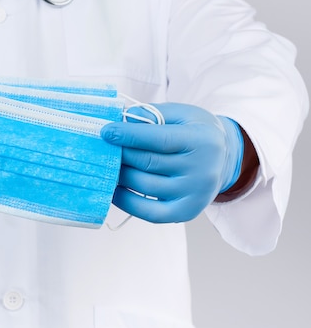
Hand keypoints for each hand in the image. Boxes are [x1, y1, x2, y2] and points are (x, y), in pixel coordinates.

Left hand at [100, 103, 242, 222]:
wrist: (224, 159)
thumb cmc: (195, 132)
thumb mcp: (181, 114)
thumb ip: (152, 115)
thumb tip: (119, 122)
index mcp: (202, 141)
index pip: (158, 139)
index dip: (128, 135)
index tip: (105, 131)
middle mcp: (201, 170)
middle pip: (148, 163)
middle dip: (121, 154)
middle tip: (102, 147)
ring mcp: (194, 194)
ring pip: (144, 185)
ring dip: (120, 175)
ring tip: (107, 165)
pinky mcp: (186, 212)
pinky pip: (148, 212)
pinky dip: (126, 201)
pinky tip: (114, 189)